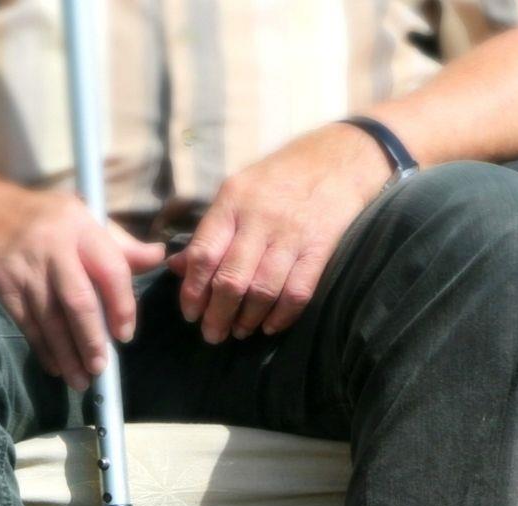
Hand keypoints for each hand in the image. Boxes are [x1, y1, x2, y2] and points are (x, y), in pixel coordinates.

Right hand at [0, 187, 164, 389]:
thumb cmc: (46, 217)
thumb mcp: (85, 216)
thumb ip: (121, 244)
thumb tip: (159, 257)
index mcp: (81, 228)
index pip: (111, 269)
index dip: (122, 306)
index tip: (125, 334)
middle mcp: (54, 248)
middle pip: (78, 300)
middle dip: (92, 339)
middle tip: (101, 368)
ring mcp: (26, 269)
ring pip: (50, 319)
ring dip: (67, 354)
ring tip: (82, 380)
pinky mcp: (4, 286)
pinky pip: (27, 324)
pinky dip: (43, 349)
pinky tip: (56, 367)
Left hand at [168, 123, 393, 343]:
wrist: (339, 159)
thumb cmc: (280, 177)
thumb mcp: (238, 191)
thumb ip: (210, 230)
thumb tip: (178, 267)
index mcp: (233, 201)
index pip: (204, 253)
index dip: (193, 290)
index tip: (190, 312)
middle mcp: (260, 218)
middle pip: (231, 279)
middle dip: (217, 314)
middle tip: (212, 334)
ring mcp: (292, 234)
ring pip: (263, 290)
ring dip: (247, 319)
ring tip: (239, 332)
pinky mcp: (320, 248)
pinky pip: (298, 292)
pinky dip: (281, 316)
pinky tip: (269, 326)